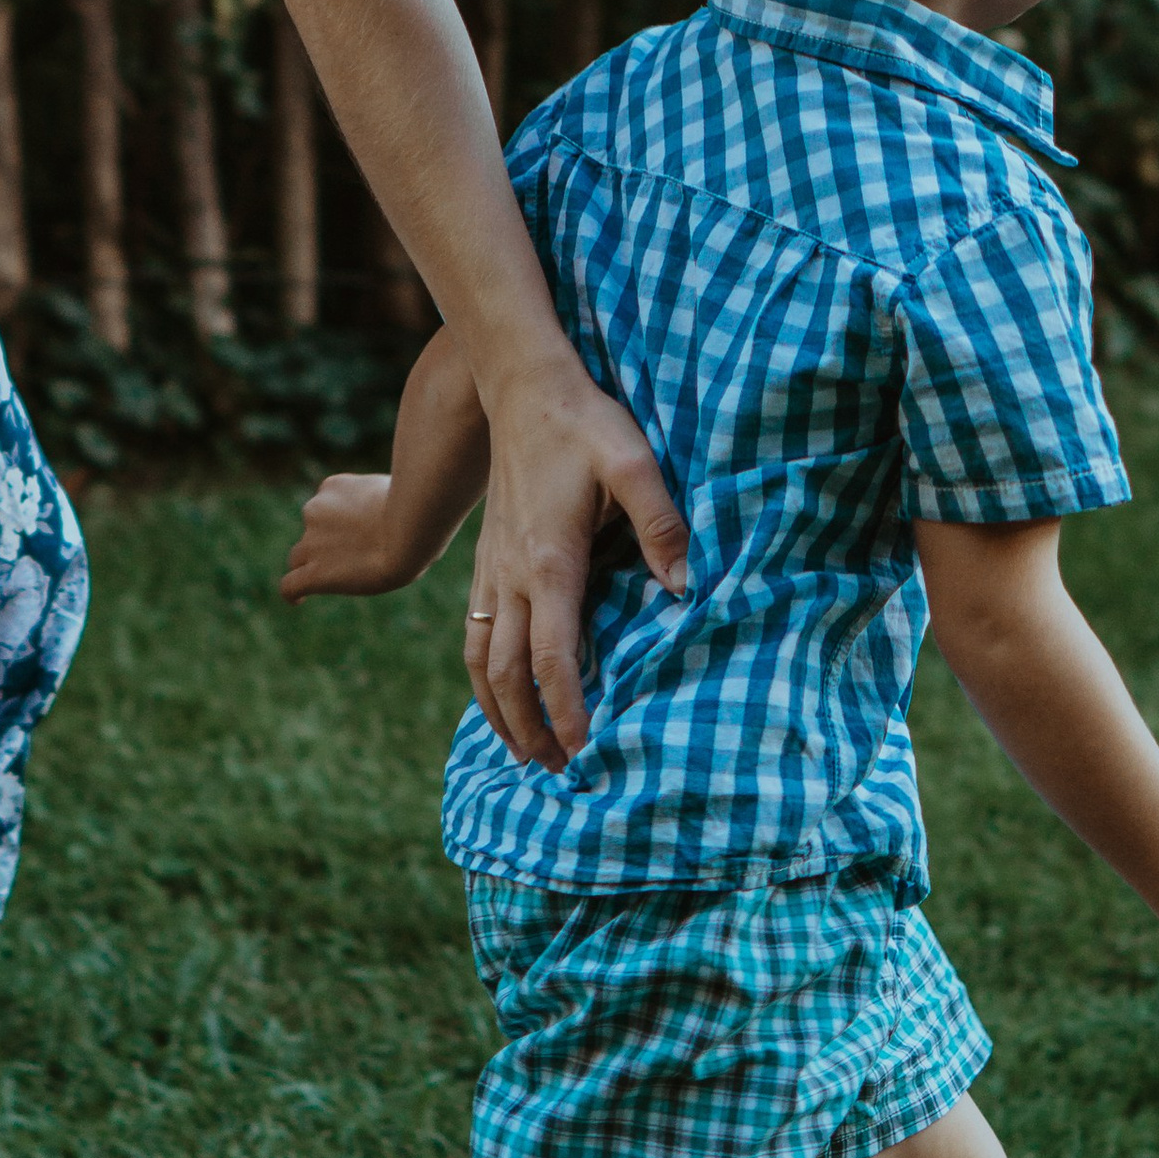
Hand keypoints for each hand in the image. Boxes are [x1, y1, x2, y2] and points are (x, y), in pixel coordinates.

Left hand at [281, 474, 416, 602]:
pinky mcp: (315, 573)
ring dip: (315, 566)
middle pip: (311, 532)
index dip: (338, 523)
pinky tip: (298, 602)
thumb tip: (397, 519)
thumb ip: (386, 504)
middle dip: (328, 545)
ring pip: (299, 558)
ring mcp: (312, 542)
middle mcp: (316, 510)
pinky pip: (291, 586)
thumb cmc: (421, 513)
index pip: (325, 506)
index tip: (356, 535)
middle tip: (359, 557)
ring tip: (343, 578)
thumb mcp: (400, 494)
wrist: (411, 533)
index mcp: (334, 486)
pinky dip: (293, 594)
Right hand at [464, 361, 687, 771]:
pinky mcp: (486, 560)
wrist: (521, 387)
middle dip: (530, 726)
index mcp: (550, 561)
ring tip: (524, 752)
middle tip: (558, 770)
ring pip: (479, 660)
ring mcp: (492, 569)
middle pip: (508, 672)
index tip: (584, 747)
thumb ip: (661, 524)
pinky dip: (481, 677)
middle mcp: (512, 574)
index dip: (567, 707)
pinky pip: (473, 633)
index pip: (553, 654)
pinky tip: (497, 696)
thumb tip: (685, 586)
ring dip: (499, 712)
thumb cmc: (584, 424)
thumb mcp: (634, 463)